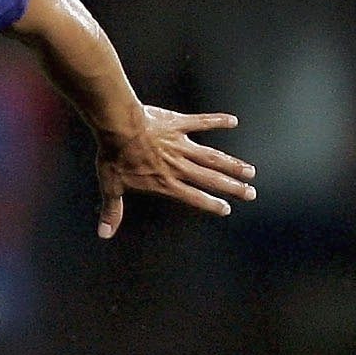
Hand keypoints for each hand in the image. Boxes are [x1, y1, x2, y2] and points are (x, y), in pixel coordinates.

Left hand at [94, 108, 254, 238]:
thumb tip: (105, 233)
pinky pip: (201, 122)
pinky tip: (233, 121)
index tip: (226, 208)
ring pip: (212, 156)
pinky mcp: (178, 124)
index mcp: (165, 181)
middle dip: (231, 187)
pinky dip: (217, 120)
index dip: (210, 204)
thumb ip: (113, 210)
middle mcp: (178, 165)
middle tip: (250, 193)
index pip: (192, 197)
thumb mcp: (111, 186)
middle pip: (210, 178)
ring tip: (250, 170)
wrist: (117, 127)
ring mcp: (180, 144)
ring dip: (232, 164)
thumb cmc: (114, 156)